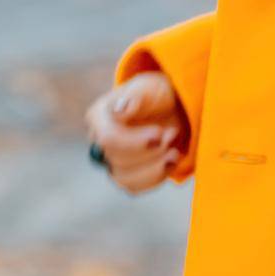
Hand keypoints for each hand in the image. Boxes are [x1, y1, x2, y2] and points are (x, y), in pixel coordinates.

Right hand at [84, 70, 190, 194]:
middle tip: (173, 133)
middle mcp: (98, 140)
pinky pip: (135, 187)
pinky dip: (156, 177)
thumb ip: (137, 97)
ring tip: (175, 152)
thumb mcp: (151, 88)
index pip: (108, 139)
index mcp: (98, 115)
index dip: (135, 142)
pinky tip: (172, 161)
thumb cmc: (157, 93)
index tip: (160, 133)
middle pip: (116, 160)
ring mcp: (111, 160)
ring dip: (154, 167)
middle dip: (150, 151)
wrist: (171, 106)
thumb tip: (119, 110)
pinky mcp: (125, 175)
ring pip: (124, 179)